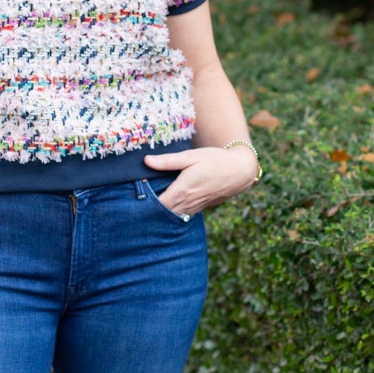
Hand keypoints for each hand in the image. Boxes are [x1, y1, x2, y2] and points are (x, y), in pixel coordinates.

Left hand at [141, 145, 256, 215]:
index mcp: (181, 191)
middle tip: (136, 204)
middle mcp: (187, 204)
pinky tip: (166, 205)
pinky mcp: (200, 208)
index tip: (134, 196)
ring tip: (148, 206)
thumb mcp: (190, 156)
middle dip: (149, 211)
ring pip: (172, 216)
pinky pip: (181, 215)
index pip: (156, 206)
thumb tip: (146, 161)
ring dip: (160, 213)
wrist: (239, 171)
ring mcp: (194, 208)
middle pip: (161, 214)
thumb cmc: (215, 160)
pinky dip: (172, 212)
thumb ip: (167, 161)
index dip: (144, 203)